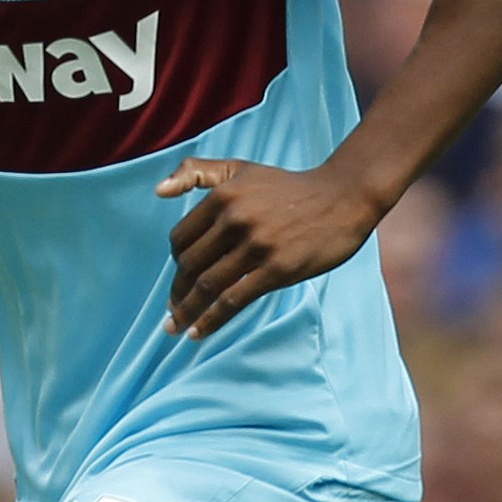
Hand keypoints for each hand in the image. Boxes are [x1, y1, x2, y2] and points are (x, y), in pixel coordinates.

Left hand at [154, 157, 385, 338]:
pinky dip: (211, 320)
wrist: (342, 197)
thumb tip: (158, 191)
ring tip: (176, 328)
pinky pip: (233, 300)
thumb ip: (197, 171)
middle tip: (173, 311)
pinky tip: (198, 332)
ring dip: (187, 311)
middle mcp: (235, 219)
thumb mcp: (241, 168)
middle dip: (177, 293)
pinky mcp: (277, 269)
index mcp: (222, 196)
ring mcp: (256, 245)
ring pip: (208, 286)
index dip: (176, 264)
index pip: (181, 239)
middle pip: (190, 265)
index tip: (180, 280)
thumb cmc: (289, 187)